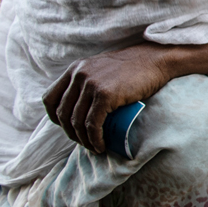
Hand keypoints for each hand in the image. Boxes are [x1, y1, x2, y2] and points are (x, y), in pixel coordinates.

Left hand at [44, 44, 174, 153]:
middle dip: (70, 133)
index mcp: (75, 69)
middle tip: (83, 141)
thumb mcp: (101, 67)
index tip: (67, 127)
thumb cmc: (134, 66)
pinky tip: (100, 145)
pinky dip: (94, 139)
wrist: (157, 59)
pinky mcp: (105, 95)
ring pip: (77, 121)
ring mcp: (91, 84)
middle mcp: (79, 75)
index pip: (50, 99)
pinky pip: (93, 124)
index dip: (54, 118)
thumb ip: (87, 79)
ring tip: (93, 147)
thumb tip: (80, 103)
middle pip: (63, 113)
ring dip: (83, 140)